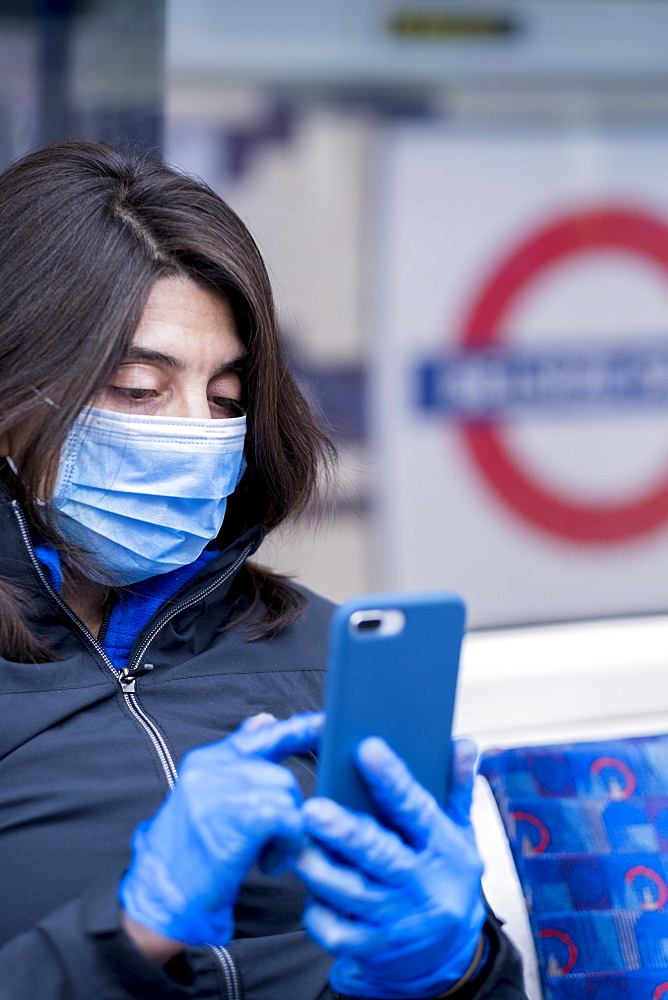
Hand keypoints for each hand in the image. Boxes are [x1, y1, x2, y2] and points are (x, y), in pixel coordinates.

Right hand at [120, 711, 323, 947]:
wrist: (159, 895)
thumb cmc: (186, 854)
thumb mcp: (207, 800)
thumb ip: (238, 761)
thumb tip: (266, 719)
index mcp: (206, 760)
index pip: (260, 735)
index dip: (297, 729)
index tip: (324, 722)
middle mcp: (212, 767)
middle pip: (281, 774)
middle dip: (286, 811)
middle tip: (271, 843)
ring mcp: (225, 788)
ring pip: (288, 796)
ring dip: (286, 832)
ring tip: (265, 856)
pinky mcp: (243, 814)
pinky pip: (290, 818)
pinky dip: (288, 844)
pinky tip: (268, 863)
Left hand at [295, 738, 485, 998]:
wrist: (450, 954)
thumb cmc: (446, 876)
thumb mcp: (461, 831)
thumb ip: (456, 787)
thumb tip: (464, 744)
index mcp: (445, 850)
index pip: (418, 810)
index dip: (393, 780)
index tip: (368, 749)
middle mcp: (423, 886)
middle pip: (381, 856)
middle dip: (344, 833)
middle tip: (312, 809)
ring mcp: (399, 921)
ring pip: (353, 895)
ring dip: (321, 870)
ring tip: (296, 845)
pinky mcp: (375, 949)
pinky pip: (340, 933)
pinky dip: (318, 913)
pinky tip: (310, 891)